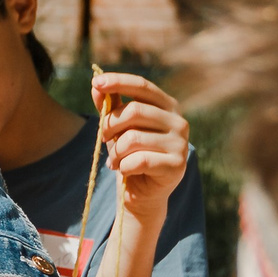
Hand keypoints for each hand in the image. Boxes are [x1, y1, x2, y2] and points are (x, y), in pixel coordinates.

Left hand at [90, 71, 188, 219]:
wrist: (142, 195)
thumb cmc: (130, 156)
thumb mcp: (117, 129)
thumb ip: (109, 107)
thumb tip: (95, 86)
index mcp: (168, 106)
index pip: (142, 86)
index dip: (119, 81)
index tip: (96, 82)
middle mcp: (178, 121)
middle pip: (134, 111)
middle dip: (110, 125)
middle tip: (103, 139)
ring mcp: (181, 143)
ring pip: (133, 138)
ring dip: (115, 152)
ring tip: (113, 161)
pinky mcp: (177, 165)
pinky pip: (140, 160)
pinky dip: (124, 166)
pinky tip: (124, 170)